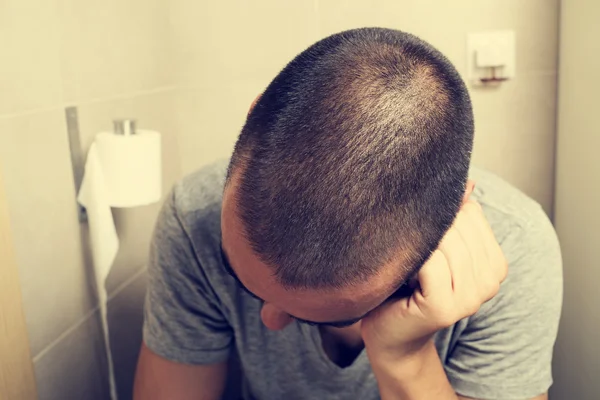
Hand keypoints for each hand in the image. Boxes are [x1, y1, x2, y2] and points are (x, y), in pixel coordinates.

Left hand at [361, 200, 507, 364]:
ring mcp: (470, 298)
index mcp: (495, 265)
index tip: (423, 235)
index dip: (441, 214)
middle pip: (458, 225)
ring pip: (444, 241)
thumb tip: (467, 181)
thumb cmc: (408, 285)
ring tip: (406, 264)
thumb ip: (455, 217)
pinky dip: (412, 260)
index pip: (471, 213)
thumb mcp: (435, 247)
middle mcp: (490, 282)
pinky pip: (429, 262)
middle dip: (427, 229)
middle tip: (410, 251)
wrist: (391, 332)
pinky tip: (402, 273)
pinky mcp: (444, 307)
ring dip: (417, 245)